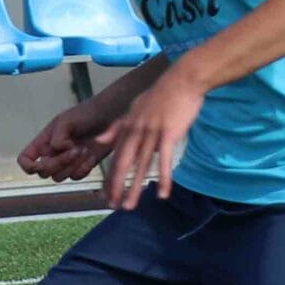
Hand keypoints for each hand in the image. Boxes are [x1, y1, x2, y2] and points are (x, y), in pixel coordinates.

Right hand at [18, 102, 115, 182]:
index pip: (25, 160)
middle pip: (43, 172)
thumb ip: (57, 137)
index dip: (28, 166)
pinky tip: (91, 156)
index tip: (42, 162)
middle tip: (75, 149)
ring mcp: (66, 163)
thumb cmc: (86, 114)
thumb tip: (58, 150)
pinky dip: (83, 168)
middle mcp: (52, 154)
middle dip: (58, 163)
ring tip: (84, 149)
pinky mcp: (81, 167)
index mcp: (44, 142)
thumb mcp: (66, 120)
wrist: (109, 117)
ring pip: (59, 177)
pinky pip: (76, 177)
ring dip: (72, 166)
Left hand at [101, 67, 204, 209]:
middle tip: (112, 206)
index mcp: (128, 126)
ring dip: (135, 188)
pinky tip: (162, 194)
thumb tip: (102, 139)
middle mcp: (136, 131)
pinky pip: (164, 161)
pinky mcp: (169, 134)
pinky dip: (163, 178)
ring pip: (141, 166)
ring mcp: (152, 132)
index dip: (110, 177)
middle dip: (115, 186)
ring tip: (130, 206)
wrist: (183, 79)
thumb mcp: (134, 107)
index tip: (105, 194)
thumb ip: (118, 125)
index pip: (115, 156)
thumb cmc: (162, 94)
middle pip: (122, 164)